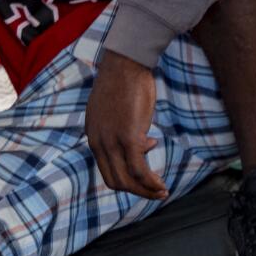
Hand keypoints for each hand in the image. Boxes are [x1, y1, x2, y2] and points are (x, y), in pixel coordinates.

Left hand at [85, 52, 167, 199]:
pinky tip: (161, 184)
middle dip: (136, 191)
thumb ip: (126, 131)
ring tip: (162, 192)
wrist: (126, 63)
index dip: (126, 179)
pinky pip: (139, 170)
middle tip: (154, 192)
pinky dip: (151, 182)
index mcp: (93, 136)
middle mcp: (98, 142)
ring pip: (127, 180)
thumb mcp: (119, 111)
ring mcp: (112, 141)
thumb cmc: (126, 82)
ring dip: (146, 191)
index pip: (106, 170)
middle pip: (115, 181)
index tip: (144, 177)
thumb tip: (147, 145)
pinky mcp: (128, 138)